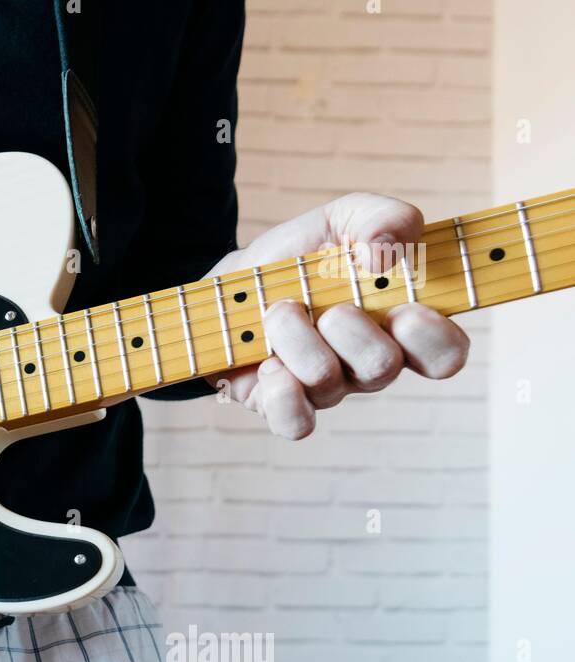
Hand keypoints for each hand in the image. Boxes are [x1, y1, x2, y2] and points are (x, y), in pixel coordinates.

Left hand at [206, 192, 470, 439]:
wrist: (235, 280)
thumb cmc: (302, 255)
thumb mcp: (346, 218)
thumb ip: (384, 218)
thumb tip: (387, 252)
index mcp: (400, 324)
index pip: (446, 354)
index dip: (436, 339)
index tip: (408, 310)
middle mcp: (368, 363)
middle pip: (385, 368)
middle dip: (354, 332)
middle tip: (332, 308)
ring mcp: (326, 388)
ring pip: (328, 382)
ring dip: (298, 338)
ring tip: (279, 311)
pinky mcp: (281, 404)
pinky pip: (295, 423)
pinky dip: (282, 394)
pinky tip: (268, 364)